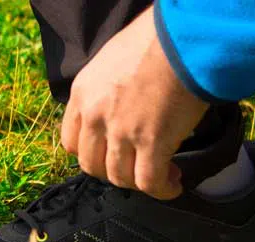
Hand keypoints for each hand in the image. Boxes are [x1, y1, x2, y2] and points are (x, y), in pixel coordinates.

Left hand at [61, 7, 208, 199]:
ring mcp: (120, 131)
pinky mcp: (151, 141)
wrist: (183, 37)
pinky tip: (174, 184)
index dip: (92, 154)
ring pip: (119, 177)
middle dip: (113, 172)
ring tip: (163, 175)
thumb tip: (125, 105)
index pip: (71, 142)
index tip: (112, 154)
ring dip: (139, 182)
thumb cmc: (158, 40)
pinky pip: (148, 181)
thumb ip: (108, 88)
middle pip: (91, 164)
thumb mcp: (114, 60)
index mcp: (82, 94)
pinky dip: (161, 189)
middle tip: (137, 167)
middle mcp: (94, 115)